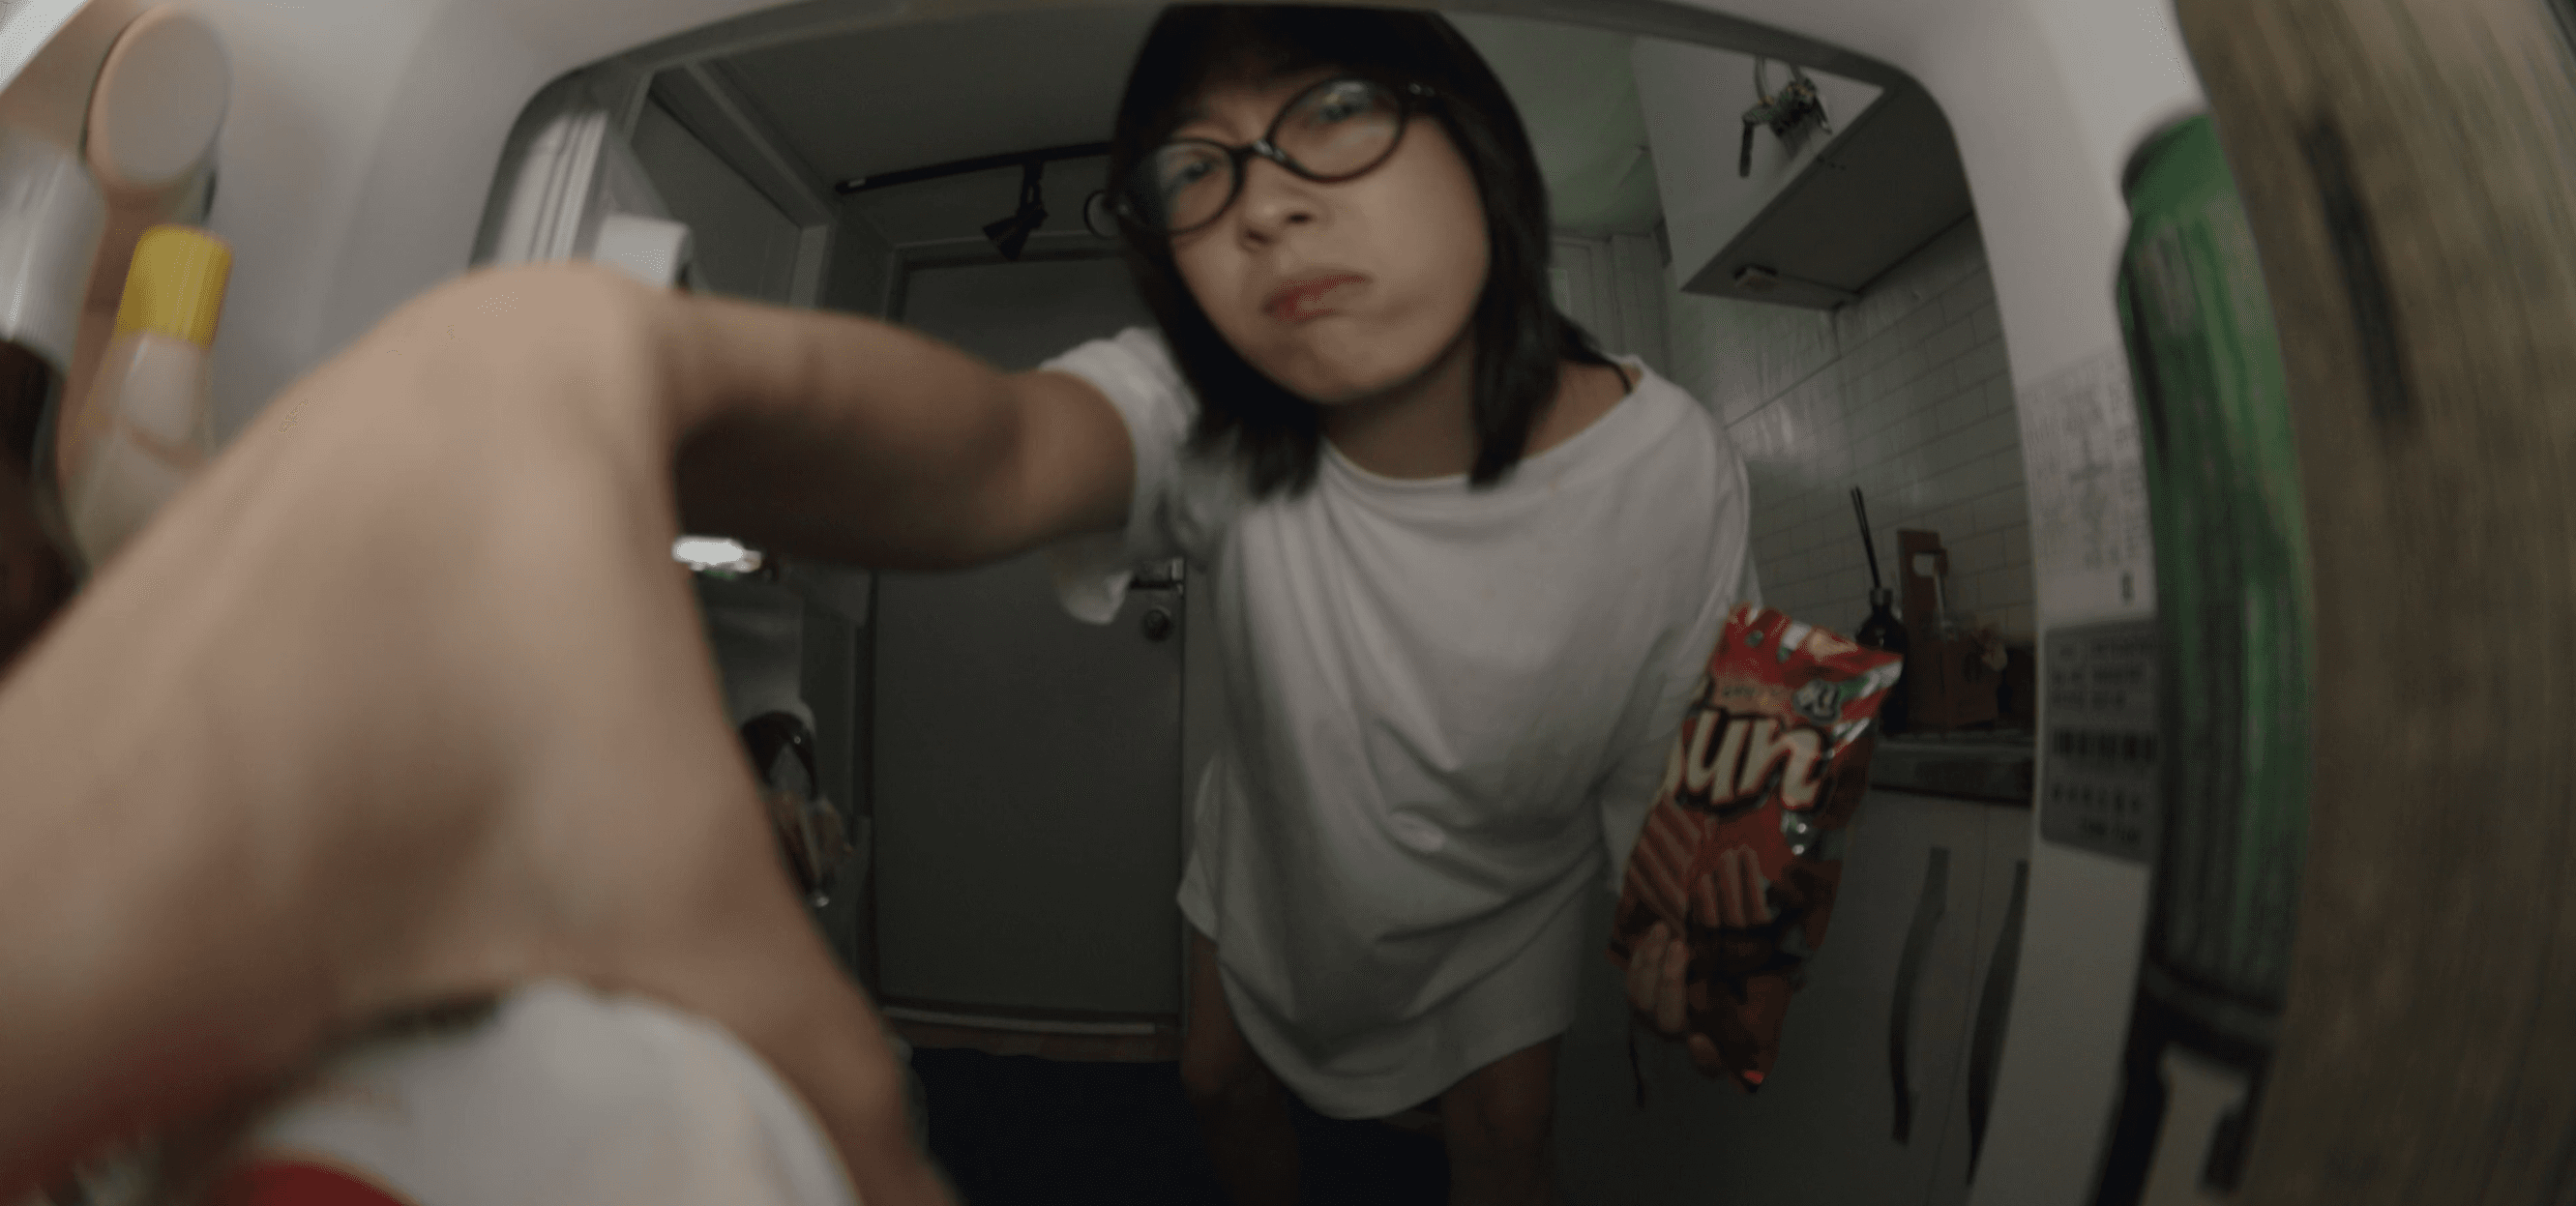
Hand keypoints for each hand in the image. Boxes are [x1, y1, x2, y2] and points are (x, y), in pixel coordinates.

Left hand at [0, 264, 946, 1204]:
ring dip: (725, 508)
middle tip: (980, 504)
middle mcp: (435, 388)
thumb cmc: (311, 838)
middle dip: (873, 466)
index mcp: (565, 378)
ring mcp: (342, 462)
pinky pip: (496, 520)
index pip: (847, 379)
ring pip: (596, 457)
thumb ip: (832, 1058)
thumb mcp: (678, 924)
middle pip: (729, 403)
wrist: (53, 915)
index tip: (1070, 459)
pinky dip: (596, 564)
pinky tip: (626, 649)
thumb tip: (900, 1182)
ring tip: (824, 546)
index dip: (988, 437)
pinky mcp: (281, 565)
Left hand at [1623, 843, 1771, 1078]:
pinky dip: (1643, 955)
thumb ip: (1776, 993)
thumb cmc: (1751, 977)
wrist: (1721, 958)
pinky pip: (1632, 980)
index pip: (1710, 1066)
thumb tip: (1799, 979)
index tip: (1699, 1040)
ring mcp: (1659, 1015)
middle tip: (1684, 949)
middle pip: (1666, 1024)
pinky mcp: (1643, 995)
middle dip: (1670, 985)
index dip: (1703, 1058)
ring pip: (1642, 1001)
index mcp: (1719, 1044)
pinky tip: (1658, 932)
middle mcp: (1685, 1033)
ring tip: (1668, 932)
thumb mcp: (1769, 988)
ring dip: (1652, 965)